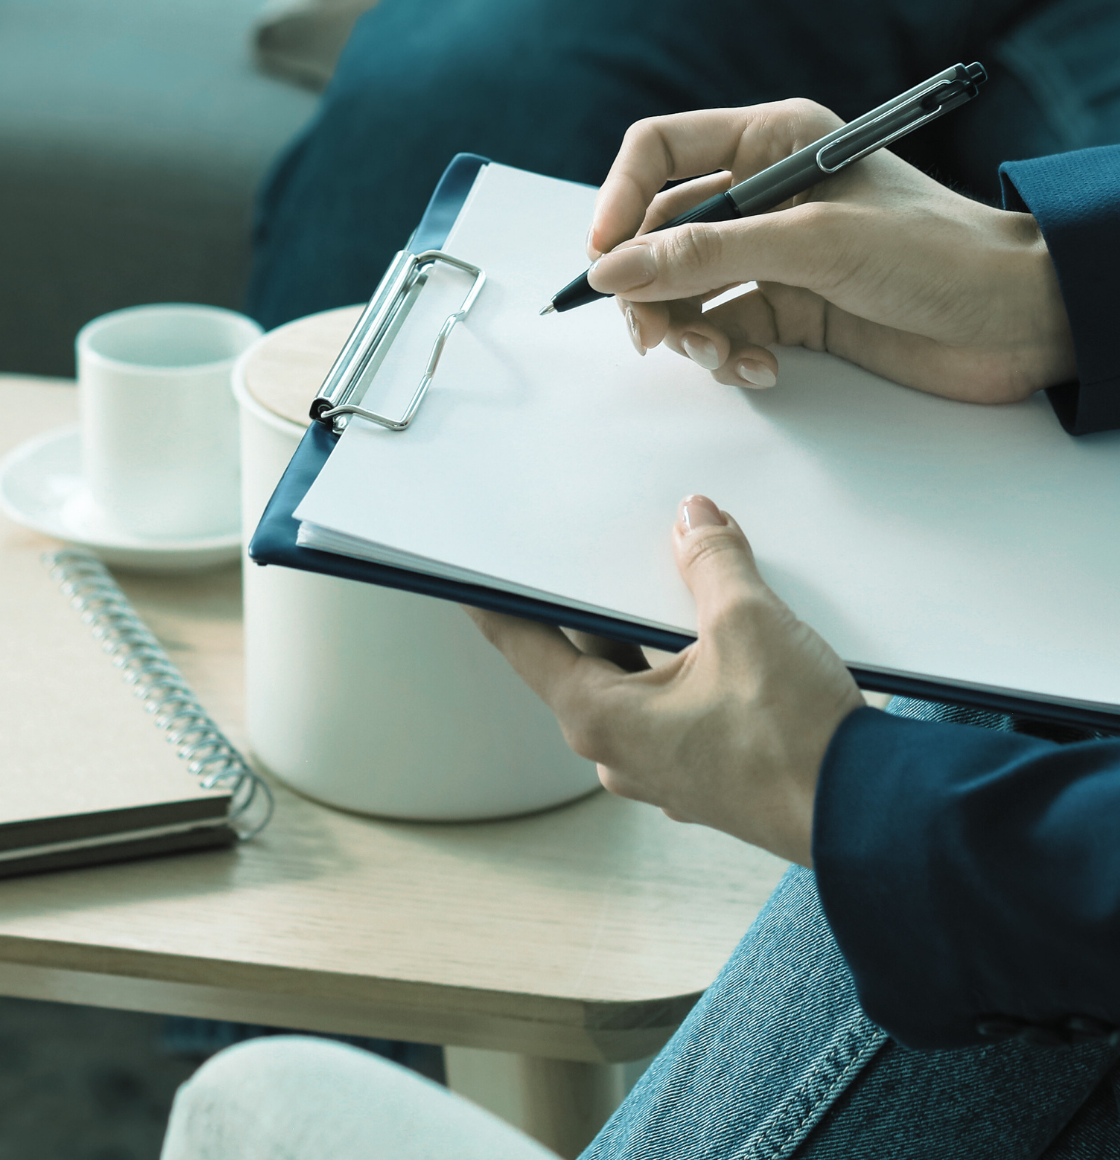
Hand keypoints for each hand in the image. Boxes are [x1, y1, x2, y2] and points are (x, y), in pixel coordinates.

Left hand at [471, 497, 863, 864]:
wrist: (878, 821)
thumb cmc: (800, 742)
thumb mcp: (748, 625)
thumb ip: (711, 563)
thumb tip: (693, 520)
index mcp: (602, 719)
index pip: (523, 644)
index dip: (493, 602)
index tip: (462, 576)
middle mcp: (621, 752)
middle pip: (585, 656)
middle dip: (594, 602)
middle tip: (585, 553)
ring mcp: (666, 767)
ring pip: (636, 678)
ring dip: (648, 631)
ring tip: (666, 577)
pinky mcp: (708, 771)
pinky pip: (674, 702)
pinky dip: (683, 662)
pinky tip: (713, 629)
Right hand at [584, 99, 1074, 403]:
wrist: (1026, 319)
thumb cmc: (942, 252)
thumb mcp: (817, 242)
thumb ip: (710, 255)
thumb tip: (616, 270)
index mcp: (770, 141)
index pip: (659, 153)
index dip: (620, 199)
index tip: (603, 257)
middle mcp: (763, 192)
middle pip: (659, 231)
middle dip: (648, 284)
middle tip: (651, 332)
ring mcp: (774, 253)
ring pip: (682, 288)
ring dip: (685, 329)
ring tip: (716, 357)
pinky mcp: (790, 308)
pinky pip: (721, 330)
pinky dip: (726, 356)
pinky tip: (758, 371)